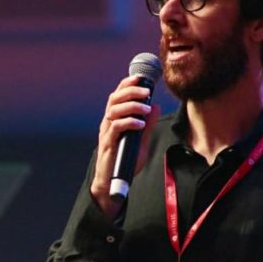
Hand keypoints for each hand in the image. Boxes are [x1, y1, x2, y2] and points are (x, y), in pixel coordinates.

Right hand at [90, 76, 159, 219]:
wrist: (112, 184)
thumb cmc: (124, 161)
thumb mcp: (141, 141)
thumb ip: (148, 124)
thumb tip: (156, 107)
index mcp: (114, 119)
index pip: (118, 95)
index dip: (128, 84)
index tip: (141, 77)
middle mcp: (107, 123)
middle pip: (114, 98)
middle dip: (131, 91)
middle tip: (147, 91)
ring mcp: (106, 133)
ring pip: (114, 110)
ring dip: (132, 105)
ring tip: (146, 109)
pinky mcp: (108, 144)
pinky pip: (116, 128)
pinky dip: (129, 122)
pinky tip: (140, 123)